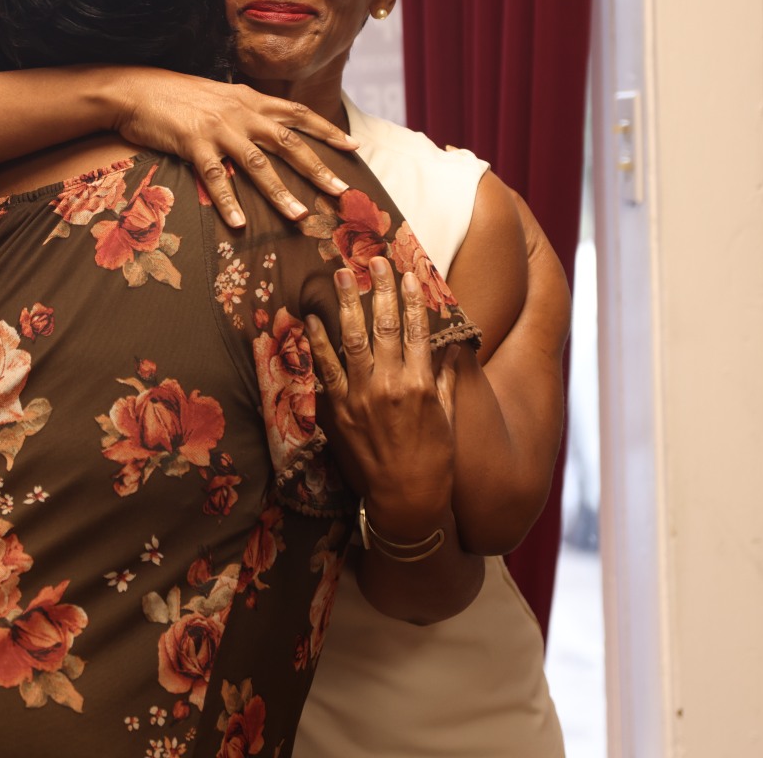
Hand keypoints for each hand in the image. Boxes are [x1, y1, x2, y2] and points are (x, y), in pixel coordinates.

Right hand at [108, 69, 356, 226]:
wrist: (136, 88)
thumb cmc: (177, 95)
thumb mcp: (220, 96)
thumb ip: (246, 110)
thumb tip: (268, 130)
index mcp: (251, 99)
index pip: (299, 113)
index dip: (328, 129)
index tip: (353, 146)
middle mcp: (241, 112)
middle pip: (289, 142)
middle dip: (318, 168)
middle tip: (341, 190)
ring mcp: (218, 128)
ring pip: (258, 164)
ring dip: (280, 192)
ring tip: (299, 216)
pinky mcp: (193, 143)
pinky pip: (216, 177)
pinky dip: (228, 201)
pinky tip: (239, 223)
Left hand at [307, 257, 456, 535]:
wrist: (407, 502)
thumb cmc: (434, 462)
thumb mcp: (448, 418)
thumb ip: (446, 379)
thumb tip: (451, 346)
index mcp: (421, 384)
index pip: (418, 329)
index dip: (413, 297)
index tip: (409, 271)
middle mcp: (391, 385)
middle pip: (386, 326)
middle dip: (380, 289)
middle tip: (374, 259)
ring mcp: (361, 397)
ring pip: (353, 340)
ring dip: (347, 304)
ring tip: (342, 274)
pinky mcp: (339, 412)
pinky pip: (324, 371)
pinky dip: (316, 343)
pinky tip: (311, 319)